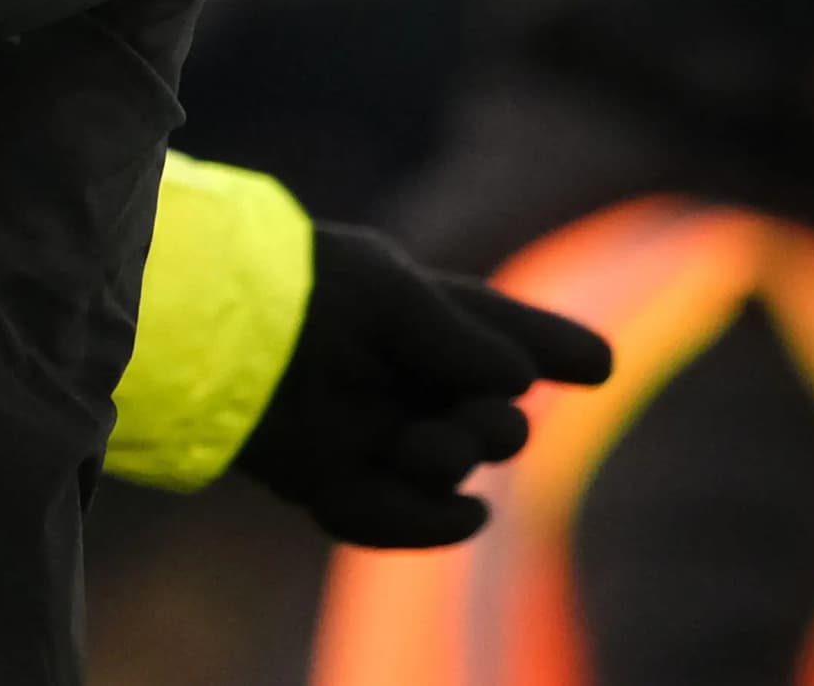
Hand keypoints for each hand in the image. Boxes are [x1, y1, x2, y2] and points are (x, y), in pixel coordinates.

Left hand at [231, 222, 615, 548]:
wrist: (216, 334)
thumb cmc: (302, 291)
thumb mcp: (389, 292)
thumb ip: (462, 336)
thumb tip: (520, 384)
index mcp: (418, 319)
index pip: (501, 336)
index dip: (551, 348)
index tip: (597, 364)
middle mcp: (402, 380)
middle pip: (492, 422)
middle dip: (498, 427)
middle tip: (480, 421)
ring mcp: (372, 435)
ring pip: (452, 471)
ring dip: (453, 463)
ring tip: (420, 447)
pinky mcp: (335, 483)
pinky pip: (397, 521)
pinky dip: (422, 523)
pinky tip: (460, 511)